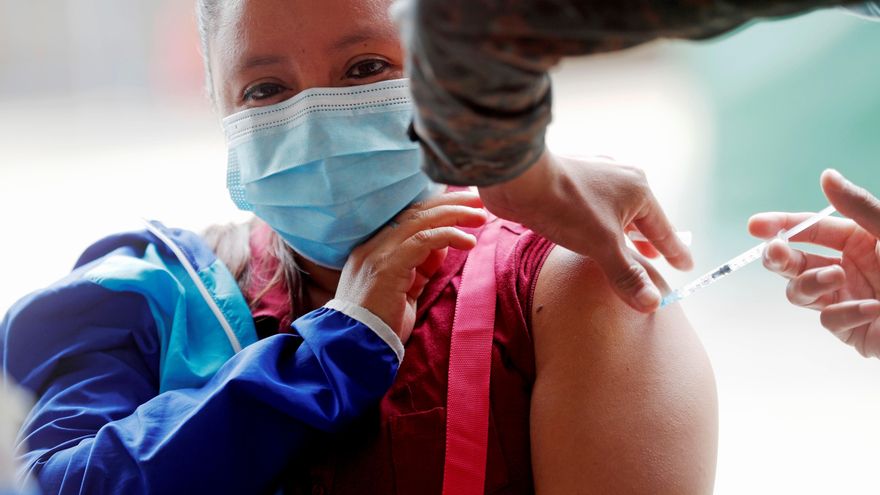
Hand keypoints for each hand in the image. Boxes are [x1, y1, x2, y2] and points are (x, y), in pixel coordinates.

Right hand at [336, 191, 486, 342]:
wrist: (356, 347)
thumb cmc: (381, 325)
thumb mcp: (404, 291)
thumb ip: (419, 267)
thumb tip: (443, 245)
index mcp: (374, 249)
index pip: (409, 217)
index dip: (438, 208)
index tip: (465, 204)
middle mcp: (373, 245)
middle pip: (416, 212)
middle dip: (450, 202)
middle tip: (477, 198)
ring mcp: (378, 253)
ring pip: (421, 220)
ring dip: (454, 214)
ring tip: (479, 216)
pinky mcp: (388, 266)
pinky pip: (423, 240)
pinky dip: (449, 236)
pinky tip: (468, 241)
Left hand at [479, 150, 691, 312]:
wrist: (521, 179)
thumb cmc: (567, 207)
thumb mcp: (602, 246)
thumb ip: (627, 275)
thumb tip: (653, 304)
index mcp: (638, 189)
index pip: (663, 228)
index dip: (675, 250)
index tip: (687, 266)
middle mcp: (621, 178)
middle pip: (641, 217)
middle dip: (648, 240)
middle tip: (657, 260)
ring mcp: (595, 177)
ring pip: (616, 211)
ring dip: (622, 233)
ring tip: (627, 251)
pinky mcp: (572, 182)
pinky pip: (596, 208)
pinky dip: (601, 224)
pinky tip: (592, 235)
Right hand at [748, 169, 879, 357]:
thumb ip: (858, 206)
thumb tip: (826, 175)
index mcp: (856, 241)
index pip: (808, 230)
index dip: (780, 226)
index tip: (755, 226)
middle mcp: (846, 268)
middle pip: (794, 262)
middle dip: (779, 257)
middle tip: (775, 253)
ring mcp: (845, 299)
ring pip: (800, 292)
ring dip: (810, 284)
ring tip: (837, 278)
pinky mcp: (850, 330)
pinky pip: (830, 321)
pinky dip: (846, 313)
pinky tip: (872, 308)